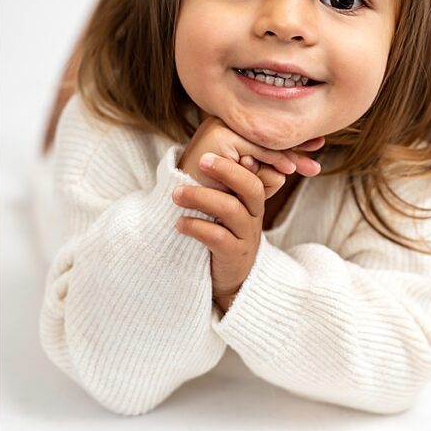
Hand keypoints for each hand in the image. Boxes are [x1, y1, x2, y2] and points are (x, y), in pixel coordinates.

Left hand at [172, 152, 285, 309]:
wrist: (230, 281)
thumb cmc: (221, 237)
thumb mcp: (226, 211)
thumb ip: (220, 186)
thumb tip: (202, 153)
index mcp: (251, 201)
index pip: (254, 173)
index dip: (238, 161)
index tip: (212, 149)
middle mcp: (254, 215)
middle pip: (251, 187)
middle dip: (227, 171)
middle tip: (201, 160)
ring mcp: (247, 236)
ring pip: (232, 209)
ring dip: (202, 198)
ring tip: (176, 195)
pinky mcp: (234, 255)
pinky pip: (218, 237)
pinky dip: (197, 227)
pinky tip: (180, 224)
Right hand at [178, 115, 323, 191]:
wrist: (185, 204)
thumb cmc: (218, 191)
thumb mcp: (249, 177)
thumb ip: (268, 167)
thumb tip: (293, 166)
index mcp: (232, 125)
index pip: (268, 131)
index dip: (294, 139)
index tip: (318, 145)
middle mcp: (226, 121)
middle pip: (270, 133)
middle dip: (297, 147)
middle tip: (318, 160)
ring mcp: (221, 126)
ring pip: (265, 141)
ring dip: (283, 158)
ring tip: (299, 168)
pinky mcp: (219, 138)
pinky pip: (256, 149)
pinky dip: (272, 159)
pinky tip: (287, 169)